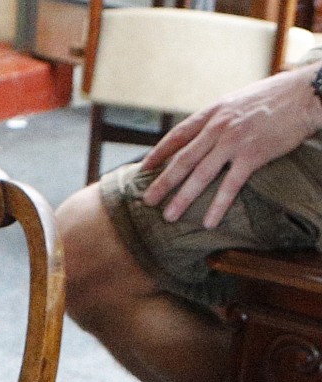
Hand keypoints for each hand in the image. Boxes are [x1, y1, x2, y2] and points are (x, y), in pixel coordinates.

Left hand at [139, 65, 321, 229]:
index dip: (158, 153)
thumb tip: (200, 135)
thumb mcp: (238, 101)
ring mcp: (235, 141)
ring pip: (201, 174)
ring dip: (183, 198)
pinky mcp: (253, 154)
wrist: (307, 92)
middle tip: (146, 201)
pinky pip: (230, 185)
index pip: (177, 135)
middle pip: (183, 159)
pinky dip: (218, 205)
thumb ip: (217, 118)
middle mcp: (219, 127)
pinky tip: (209, 222)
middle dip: (162, 182)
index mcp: (213, 112)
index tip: (143, 169)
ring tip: (169, 216)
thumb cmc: (274, 97)